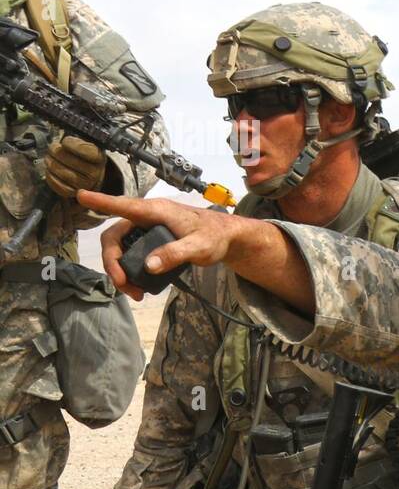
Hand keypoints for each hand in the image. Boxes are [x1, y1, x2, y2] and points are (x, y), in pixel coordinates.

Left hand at [45, 136, 105, 197]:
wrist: (89, 172)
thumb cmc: (83, 154)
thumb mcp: (85, 142)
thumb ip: (78, 136)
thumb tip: (66, 125)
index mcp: (99, 157)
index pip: (85, 150)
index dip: (70, 143)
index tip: (65, 141)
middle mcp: (96, 173)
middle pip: (69, 161)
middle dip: (56, 152)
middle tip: (52, 148)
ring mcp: (86, 185)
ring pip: (62, 173)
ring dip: (50, 163)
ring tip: (49, 158)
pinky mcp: (75, 193)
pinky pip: (59, 186)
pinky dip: (50, 177)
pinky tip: (49, 170)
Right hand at [79, 188, 315, 311]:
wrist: (227, 238)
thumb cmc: (215, 236)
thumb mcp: (200, 247)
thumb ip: (176, 254)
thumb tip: (149, 266)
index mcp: (157, 211)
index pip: (125, 206)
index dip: (102, 202)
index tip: (81, 195)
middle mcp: (147, 218)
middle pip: (115, 237)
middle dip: (113, 263)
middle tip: (124, 286)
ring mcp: (147, 230)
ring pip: (121, 249)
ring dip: (121, 271)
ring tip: (134, 292)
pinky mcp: (151, 241)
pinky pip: (131, 255)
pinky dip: (131, 271)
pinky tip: (141, 287)